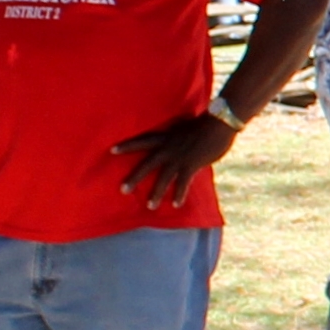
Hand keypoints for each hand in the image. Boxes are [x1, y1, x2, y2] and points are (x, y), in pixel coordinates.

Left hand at [113, 110, 237, 208]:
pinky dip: (179, 194)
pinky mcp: (191, 164)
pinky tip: (176, 204)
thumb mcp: (185, 129)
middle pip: (146, 164)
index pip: (142, 140)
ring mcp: (179, 157)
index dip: (126, 145)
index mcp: (166, 136)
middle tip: (122, 190)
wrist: (219, 123)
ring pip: (163, 178)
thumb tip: (176, 146)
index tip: (111, 150)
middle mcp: (168, 147)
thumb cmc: (205, 124)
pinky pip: (183, 183)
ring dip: (156, 193)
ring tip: (150, 206)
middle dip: (134, 177)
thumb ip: (177, 139)